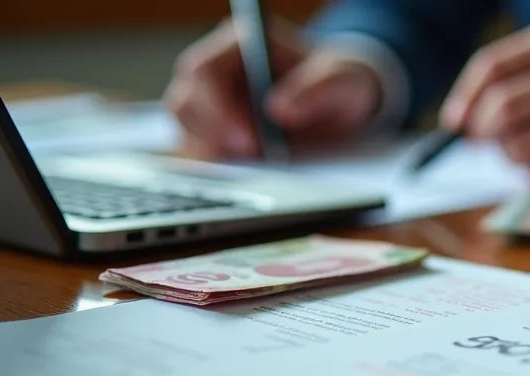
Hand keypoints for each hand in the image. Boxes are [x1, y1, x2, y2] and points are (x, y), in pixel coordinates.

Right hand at [164, 18, 382, 158]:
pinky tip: (248, 176)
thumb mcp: (345, 79)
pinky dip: (221, 168)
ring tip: (257, 167)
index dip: (215, 108)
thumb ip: (319, 88)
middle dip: (213, 136)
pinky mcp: (218, 132)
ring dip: (216, 154)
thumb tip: (280, 110)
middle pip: (184, 103)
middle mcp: (217, 70)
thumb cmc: (341, 80)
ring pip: (188, 131)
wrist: (345, 101)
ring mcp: (213, 102)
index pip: (203, 71)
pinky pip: (204, 152)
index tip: (246, 140)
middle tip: (252, 159)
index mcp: (239, 44)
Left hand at [439, 19, 529, 177]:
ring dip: (505, 155)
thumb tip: (462, 122)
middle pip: (502, 106)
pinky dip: (528, 168)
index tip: (454, 123)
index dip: (464, 98)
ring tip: (516, 151)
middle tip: (483, 143)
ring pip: (518, 142)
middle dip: (482, 132)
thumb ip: (515, 80)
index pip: (493, 66)